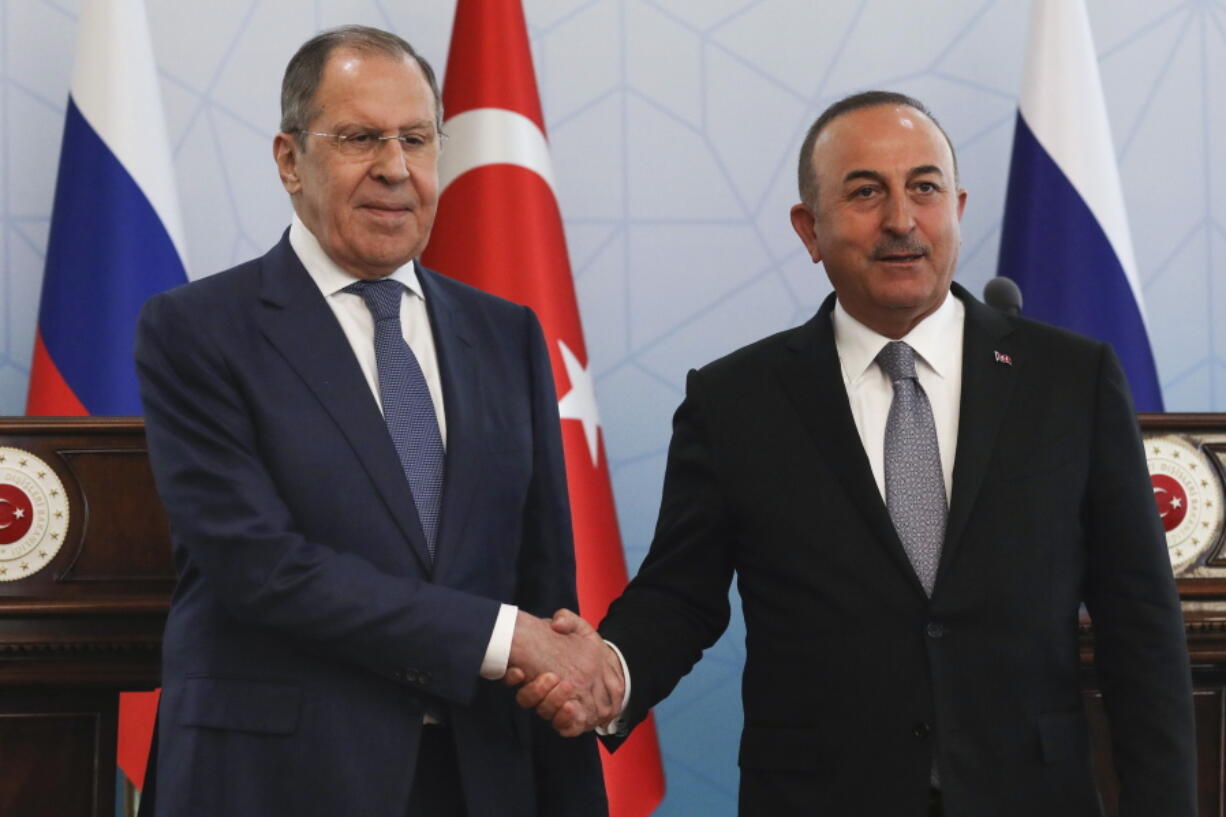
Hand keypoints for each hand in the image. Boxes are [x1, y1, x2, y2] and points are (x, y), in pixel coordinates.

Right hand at [504, 609, 623, 735]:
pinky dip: (566, 721)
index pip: (514, 678)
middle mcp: (543, 692)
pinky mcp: (575, 720)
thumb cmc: (586, 647)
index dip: (511, 676)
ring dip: (552, 703)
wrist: (609, 665)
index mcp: (537, 671)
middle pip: (527, 699)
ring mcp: (558, 707)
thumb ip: (567, 620)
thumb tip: (556, 623)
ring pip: (545, 713)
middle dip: (536, 691)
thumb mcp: (578, 629)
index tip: (519, 671)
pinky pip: (565, 728)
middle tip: (552, 677)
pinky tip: (573, 707)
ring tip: (567, 687)